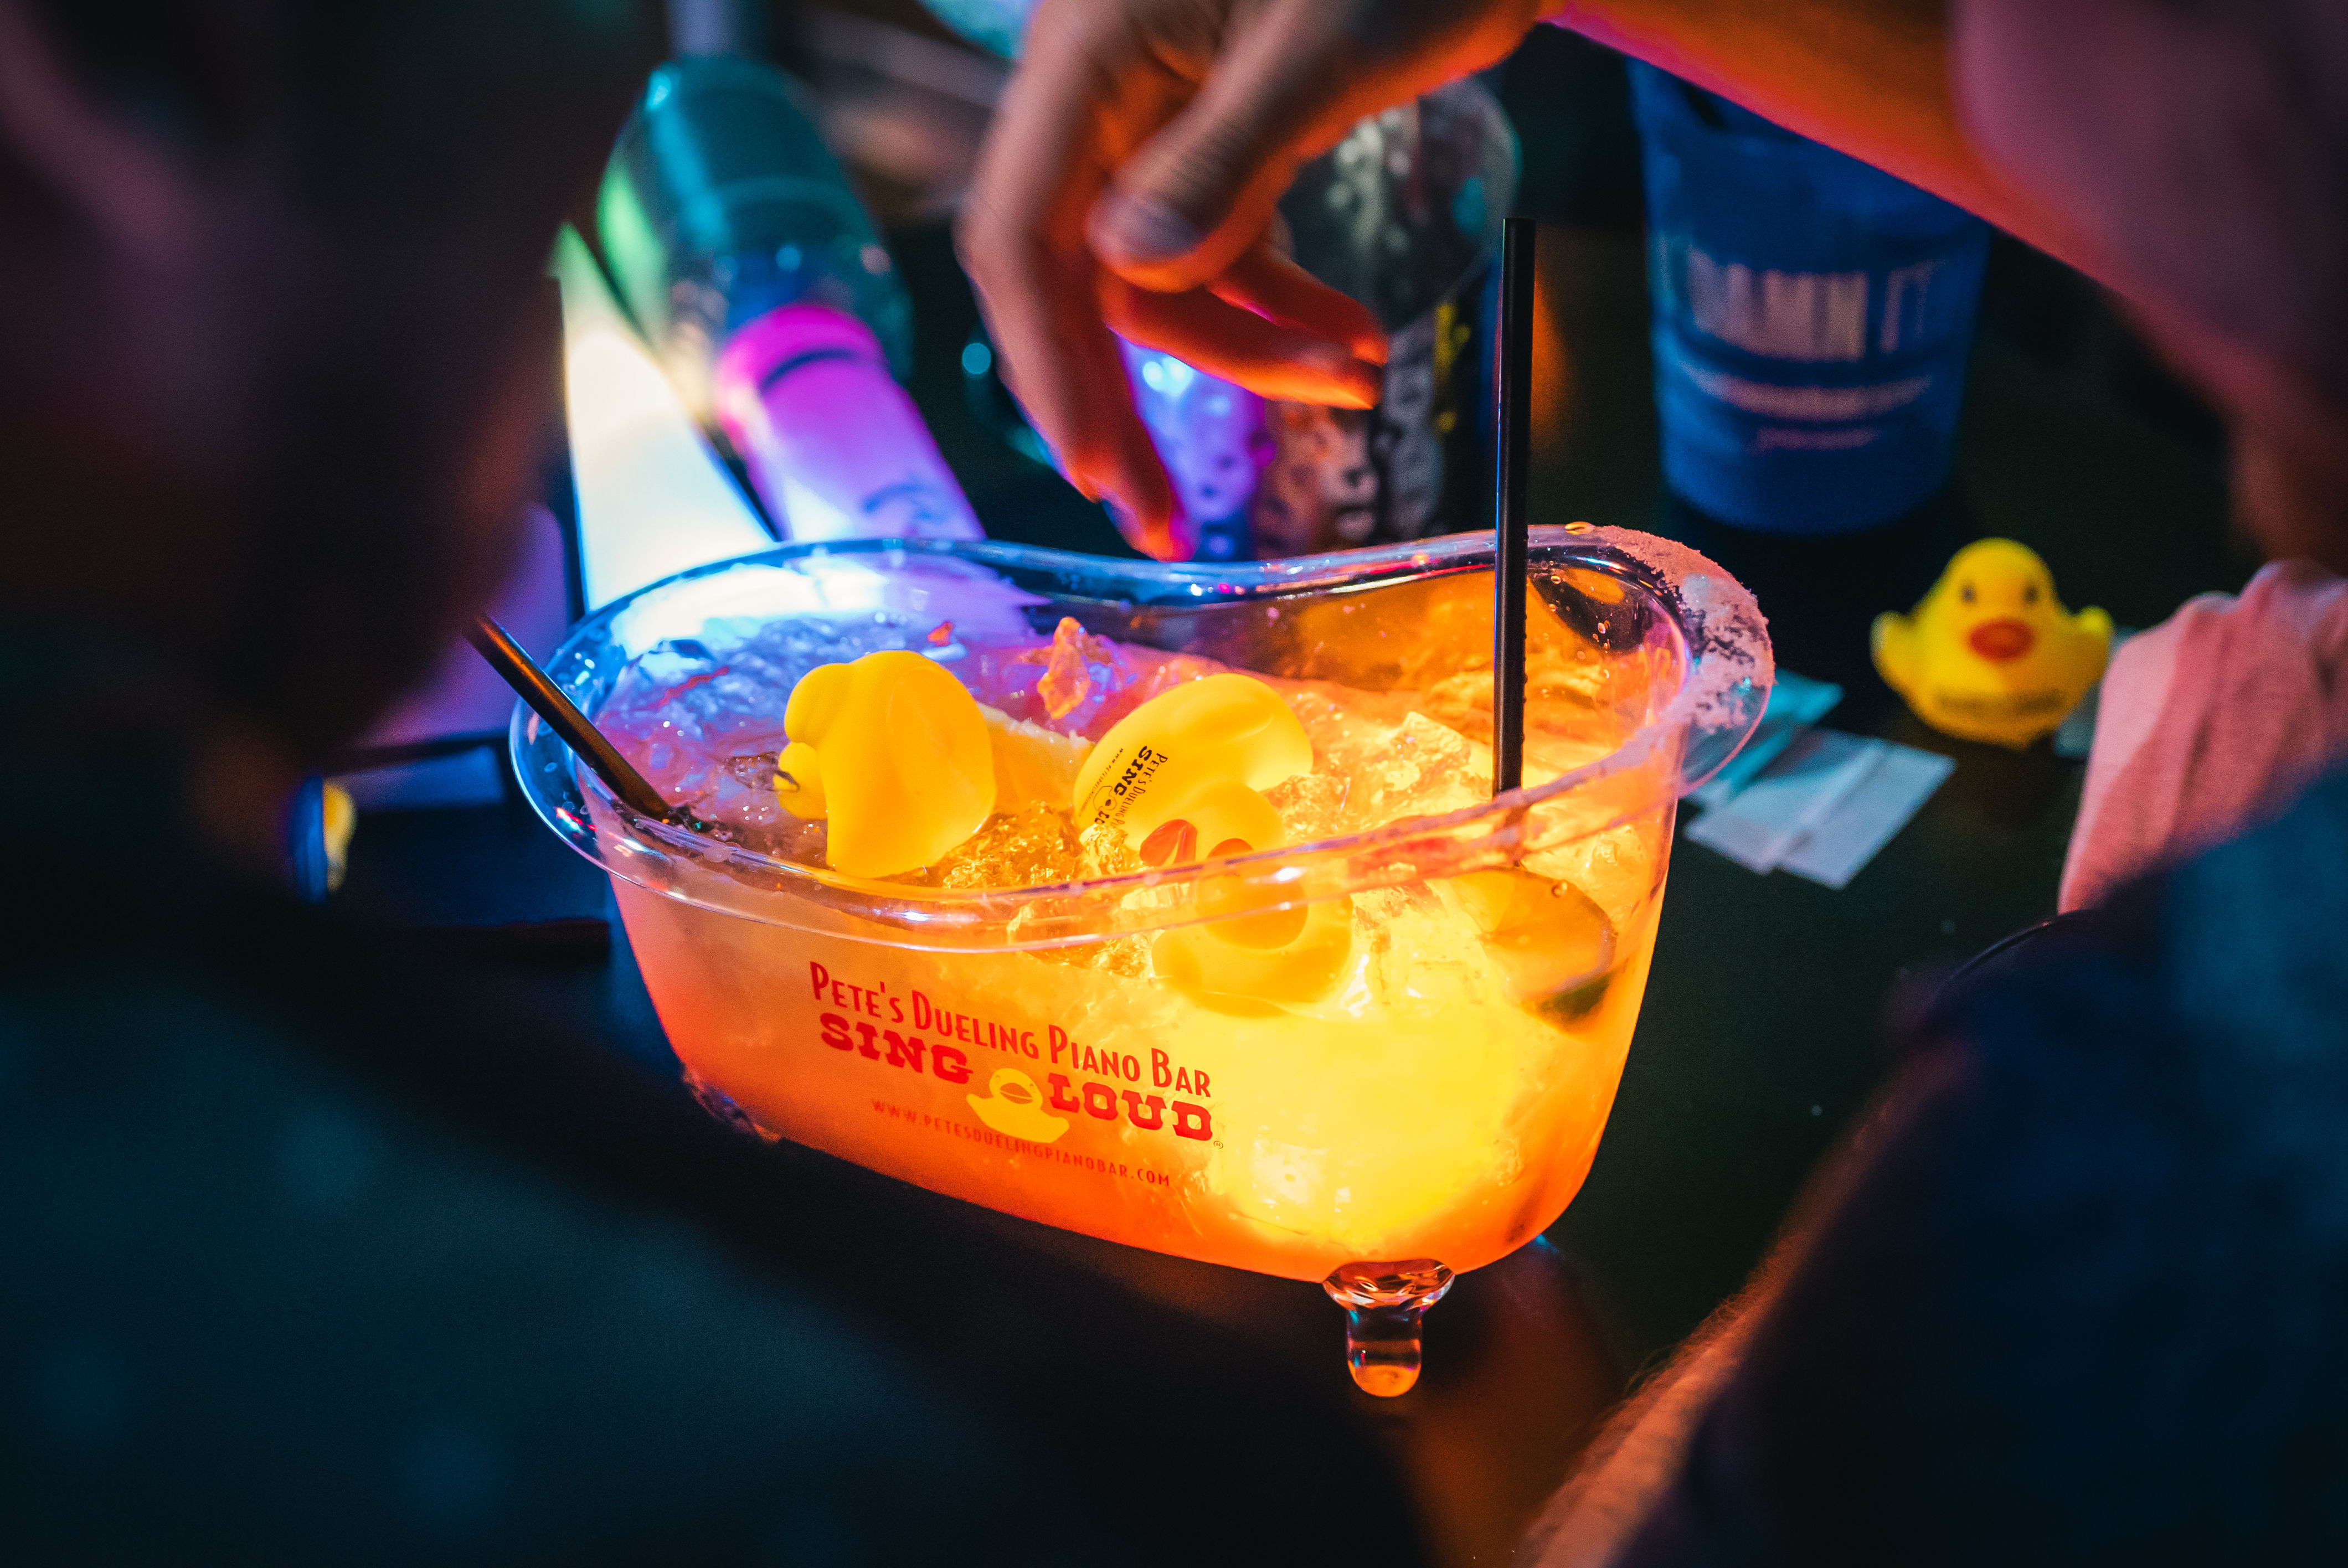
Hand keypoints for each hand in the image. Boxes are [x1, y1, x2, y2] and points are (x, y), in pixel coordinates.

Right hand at [958, 0, 1544, 556]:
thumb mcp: (1324, 44)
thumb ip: (1225, 153)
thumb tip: (1131, 266)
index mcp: (1089, 52)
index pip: (1022, 230)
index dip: (1048, 360)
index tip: (1093, 468)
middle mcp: (1102, 93)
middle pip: (1073, 278)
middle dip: (1124, 402)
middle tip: (1163, 526)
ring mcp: (1155, 123)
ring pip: (1159, 284)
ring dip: (1247, 354)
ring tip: (1359, 381)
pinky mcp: (1217, 146)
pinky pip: (1220, 257)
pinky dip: (1278, 312)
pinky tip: (1353, 345)